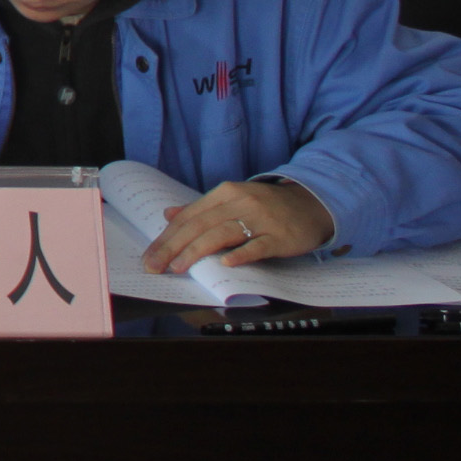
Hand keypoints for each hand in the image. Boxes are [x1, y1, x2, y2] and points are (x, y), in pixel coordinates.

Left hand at [148, 177, 332, 269]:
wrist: (311, 203)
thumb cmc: (266, 206)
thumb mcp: (232, 200)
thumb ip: (201, 209)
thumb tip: (168, 214)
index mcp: (224, 193)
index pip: (188, 217)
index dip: (166, 237)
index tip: (149, 256)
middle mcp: (239, 202)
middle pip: (199, 225)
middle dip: (173, 247)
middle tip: (154, 266)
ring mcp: (260, 218)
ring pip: (222, 234)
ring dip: (197, 251)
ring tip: (178, 267)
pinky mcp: (279, 235)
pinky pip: (258, 246)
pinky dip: (241, 254)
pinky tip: (226, 263)